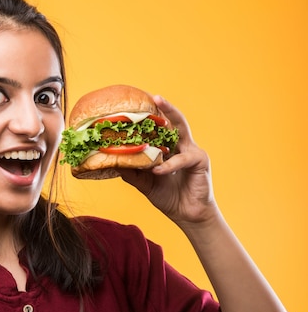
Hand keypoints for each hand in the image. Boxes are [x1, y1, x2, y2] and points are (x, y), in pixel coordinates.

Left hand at [118, 96, 219, 228]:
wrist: (187, 215)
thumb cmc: (168, 196)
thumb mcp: (144, 183)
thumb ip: (131, 172)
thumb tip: (111, 162)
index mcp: (168, 148)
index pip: (159, 128)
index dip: (151, 117)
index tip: (137, 106)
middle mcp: (181, 145)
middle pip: (174, 121)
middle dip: (165, 108)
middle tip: (153, 96)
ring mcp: (192, 151)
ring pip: (182, 130)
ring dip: (171, 117)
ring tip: (159, 109)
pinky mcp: (200, 161)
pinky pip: (182, 159)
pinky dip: (169, 165)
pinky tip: (158, 170)